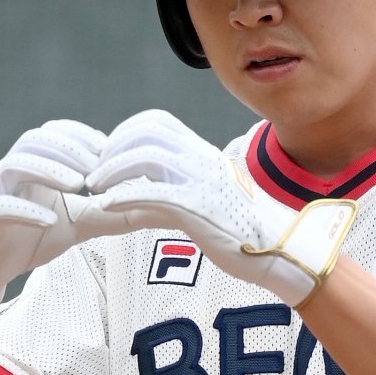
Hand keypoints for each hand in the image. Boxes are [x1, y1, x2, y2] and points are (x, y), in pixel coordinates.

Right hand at [0, 120, 109, 318]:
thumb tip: (156, 210)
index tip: (109, 148)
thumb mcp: (79, 224)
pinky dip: (24, 209)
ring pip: (15, 164)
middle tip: (97, 165)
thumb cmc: (32, 238)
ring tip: (78, 184)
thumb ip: (111, 214)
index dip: (81, 135)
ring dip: (48, 170)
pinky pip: (0, 206)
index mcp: (33, 164)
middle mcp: (11, 169)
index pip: (55, 133)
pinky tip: (48, 219)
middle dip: (69, 148)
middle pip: (36, 140)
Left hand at [87, 110, 356, 307]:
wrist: (281, 251)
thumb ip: (180, 192)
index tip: (108, 156)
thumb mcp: (210, 201)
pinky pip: (156, 193)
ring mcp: (201, 183)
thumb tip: (147, 197)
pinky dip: (125, 195)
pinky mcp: (200, 209)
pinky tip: (107, 205)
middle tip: (95, 173)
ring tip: (96, 189)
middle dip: (113, 148)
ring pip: (146, 155)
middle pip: (146, 132)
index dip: (125, 133)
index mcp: (203, 155)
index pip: (156, 123)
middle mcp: (201, 161)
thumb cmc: (247, 232)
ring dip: (112, 169)